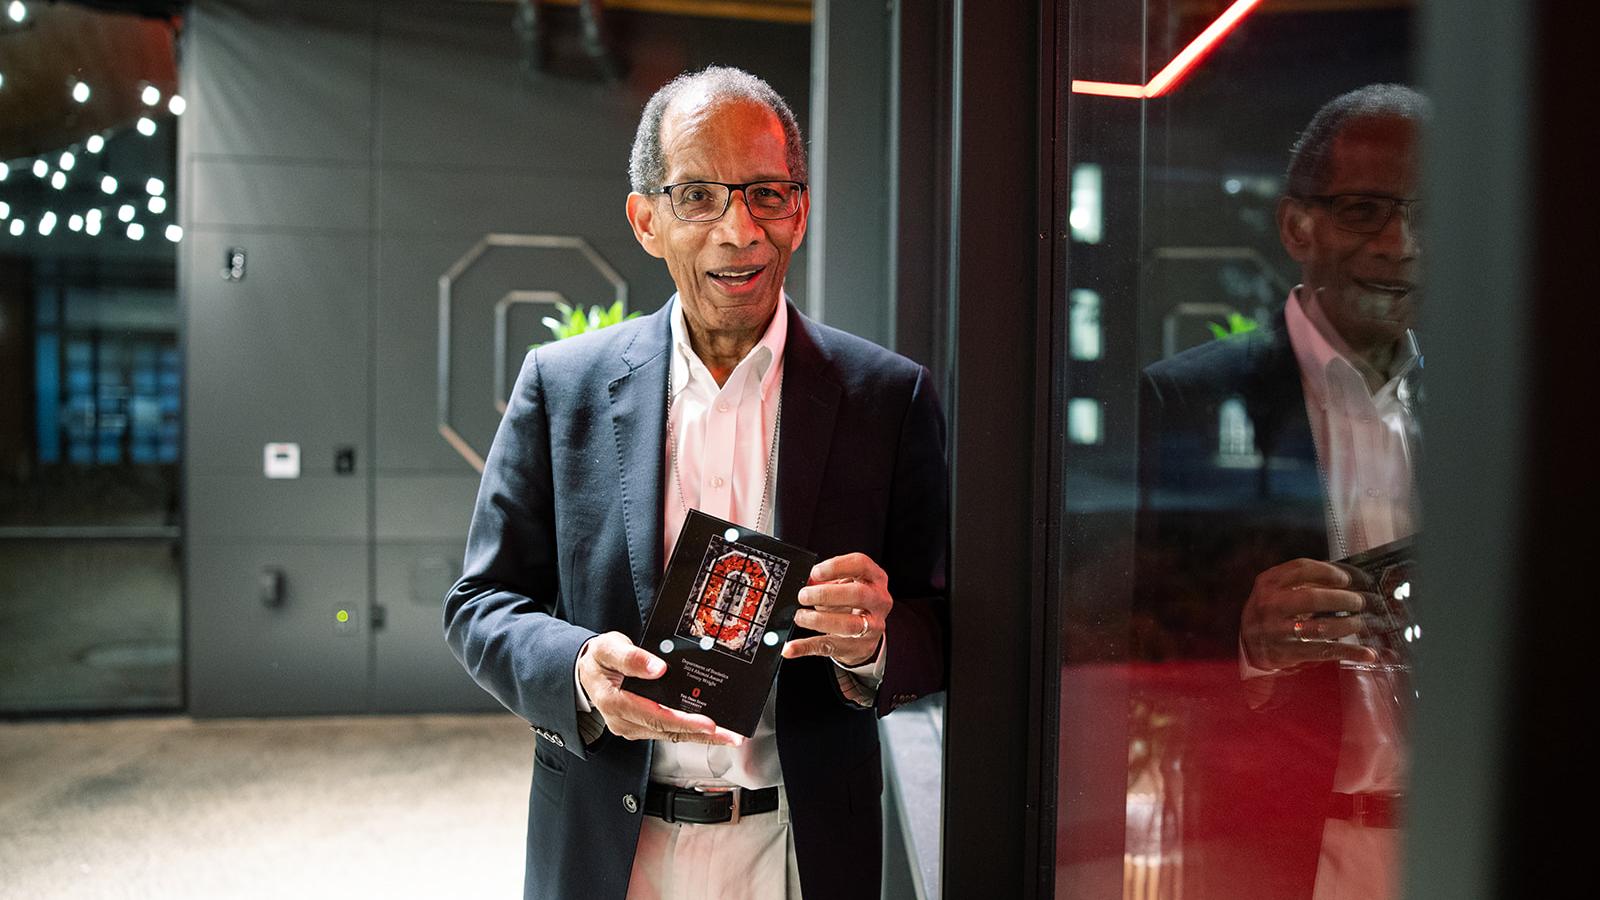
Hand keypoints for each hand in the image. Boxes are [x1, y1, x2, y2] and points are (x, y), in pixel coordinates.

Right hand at [576, 632, 743, 745]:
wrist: (587, 669)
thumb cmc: (599, 658)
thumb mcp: (608, 648)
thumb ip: (631, 657)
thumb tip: (658, 668)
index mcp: (614, 702)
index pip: (654, 716)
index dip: (682, 721)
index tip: (708, 723)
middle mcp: (623, 721)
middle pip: (667, 731)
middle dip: (701, 733)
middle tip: (729, 735)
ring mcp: (631, 727)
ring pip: (669, 735)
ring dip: (699, 736)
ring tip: (728, 735)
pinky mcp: (640, 727)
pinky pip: (667, 732)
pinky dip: (689, 731)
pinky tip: (709, 730)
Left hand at [783, 552, 890, 666]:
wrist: (868, 631)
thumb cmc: (854, 600)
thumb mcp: (845, 584)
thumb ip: (827, 581)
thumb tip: (806, 582)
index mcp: (875, 578)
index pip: (861, 565)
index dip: (837, 566)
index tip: (815, 572)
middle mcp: (879, 601)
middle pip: (857, 594)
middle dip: (826, 594)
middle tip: (803, 595)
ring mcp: (873, 626)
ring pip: (848, 624)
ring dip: (819, 620)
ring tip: (800, 616)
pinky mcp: (859, 647)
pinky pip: (830, 647)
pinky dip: (806, 647)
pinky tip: (791, 648)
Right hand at [1241, 558, 1388, 671]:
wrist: (1247, 645)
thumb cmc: (1269, 613)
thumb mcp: (1274, 590)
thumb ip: (1300, 581)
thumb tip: (1341, 580)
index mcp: (1268, 584)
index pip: (1301, 569)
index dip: (1328, 572)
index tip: (1345, 578)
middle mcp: (1270, 605)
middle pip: (1312, 598)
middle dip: (1342, 599)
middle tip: (1358, 601)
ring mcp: (1277, 631)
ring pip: (1320, 627)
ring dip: (1348, 625)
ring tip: (1358, 623)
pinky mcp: (1287, 653)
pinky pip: (1324, 651)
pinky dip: (1350, 652)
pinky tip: (1367, 653)